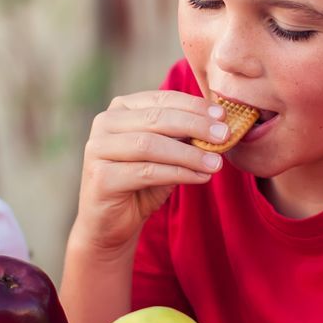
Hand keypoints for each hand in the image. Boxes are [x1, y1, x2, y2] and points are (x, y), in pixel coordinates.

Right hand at [73, 90, 230, 253]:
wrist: (111, 224)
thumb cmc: (141, 184)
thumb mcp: (166, 154)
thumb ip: (183, 136)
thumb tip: (219, 124)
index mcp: (120, 109)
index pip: (162, 99)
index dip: (195, 106)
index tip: (223, 116)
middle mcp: (104, 123)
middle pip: (157, 119)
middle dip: (196, 126)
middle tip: (224, 136)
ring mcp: (98, 149)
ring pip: (151, 145)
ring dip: (189, 153)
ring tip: (216, 163)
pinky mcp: (101, 177)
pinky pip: (147, 172)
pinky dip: (179, 173)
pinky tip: (201, 178)